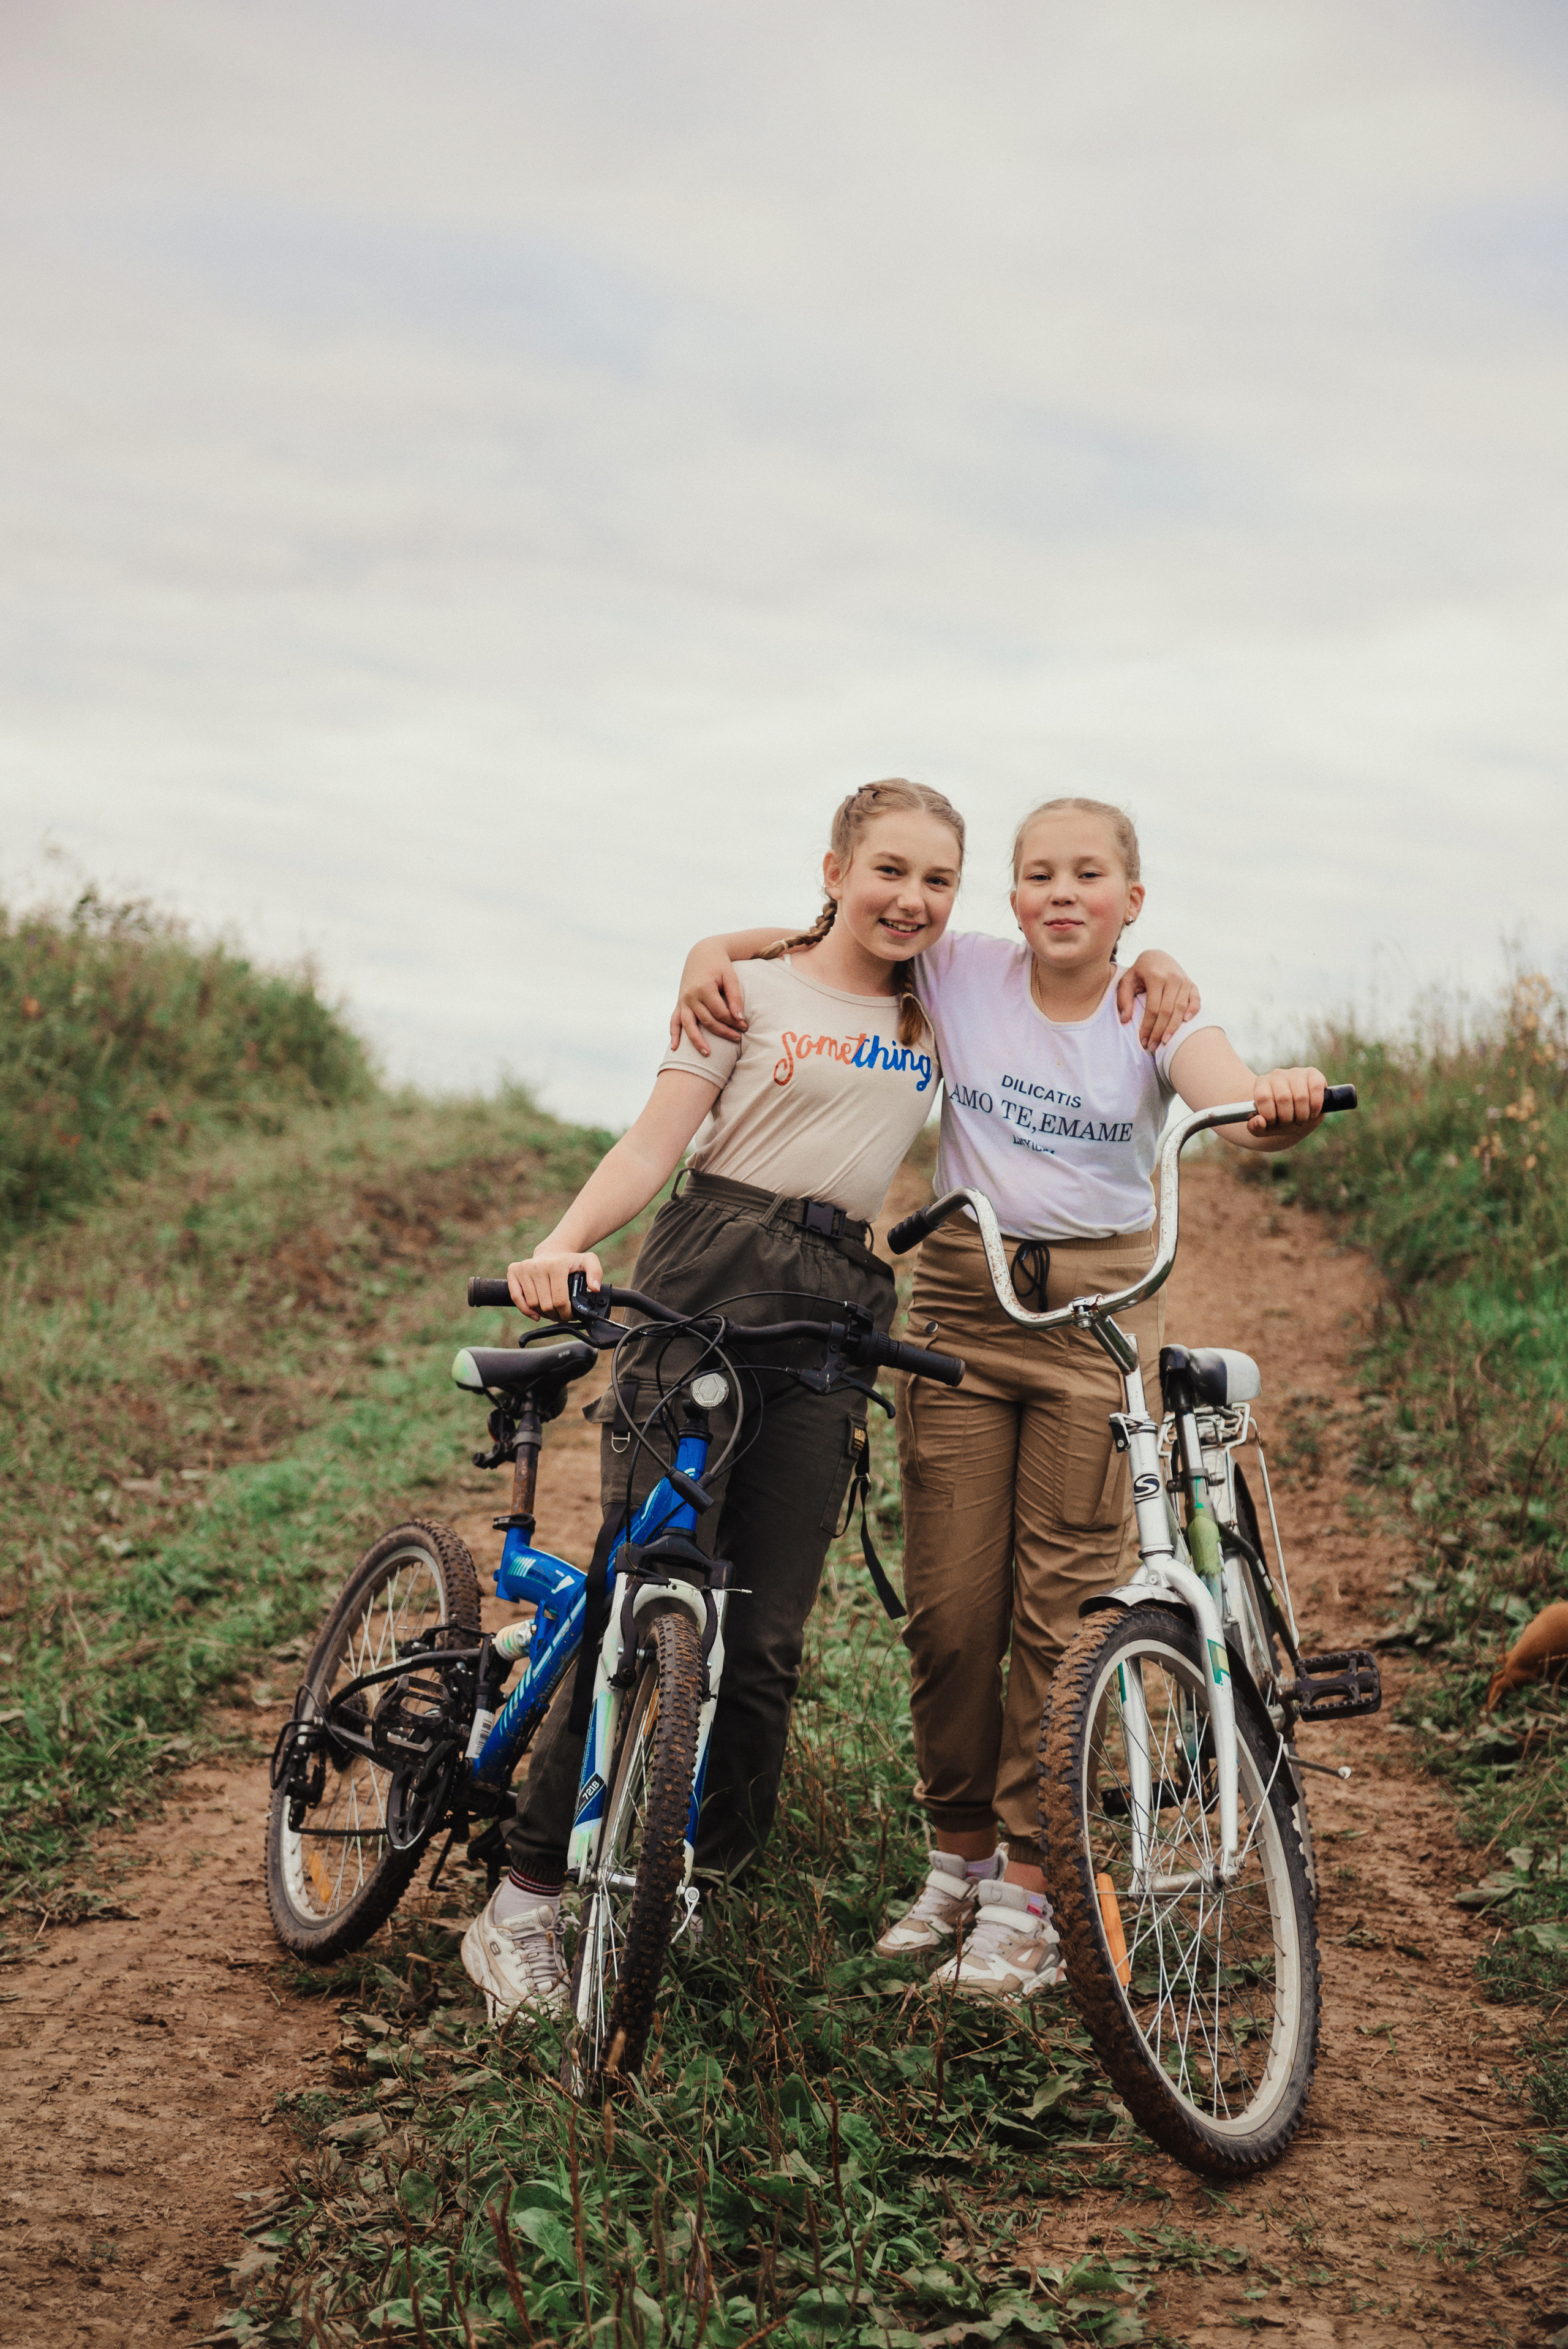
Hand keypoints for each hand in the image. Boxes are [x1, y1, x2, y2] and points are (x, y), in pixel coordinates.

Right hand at [508, 1244, 603, 1321]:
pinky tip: (535, 1314)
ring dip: (542, 1313)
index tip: (569, 1315)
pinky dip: (525, 1310)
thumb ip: (596, 1273)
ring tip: (551, 1311)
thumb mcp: (588, 1262)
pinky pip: (516, 1297)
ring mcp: (524, 1268)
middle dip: (555, 1315)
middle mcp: (538, 1265)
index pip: (560, 1300)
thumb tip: (594, 1288)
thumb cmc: (569, 1261)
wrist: (552, 1252)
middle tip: (560, 1314)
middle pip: (545, 1305)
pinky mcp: (514, 1271)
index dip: (566, 1313)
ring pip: (532, 1304)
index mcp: (556, 1265)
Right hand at [669, 941, 747, 1056]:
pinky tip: (676, 1048)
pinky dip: (674, 1034)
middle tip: (738, 1039)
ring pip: (688, 1025)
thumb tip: (740, 1018)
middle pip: (707, 1021)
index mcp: (704, 988)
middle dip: (723, 1032)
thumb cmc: (720, 965)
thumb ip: (735, 997)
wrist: (702, 953)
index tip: (745, 1026)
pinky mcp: (680, 1003)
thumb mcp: (730, 977)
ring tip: (707, 1054)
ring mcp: (683, 1000)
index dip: (733, 1021)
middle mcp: (691, 996)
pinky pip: (674, 1020)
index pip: (720, 1012)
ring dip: (697, 1040)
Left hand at [1116, 952, 1200, 1048]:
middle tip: (1153, 1046)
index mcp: (1155, 977)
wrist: (1158, 956)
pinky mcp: (1191, 984)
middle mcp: (1172, 978)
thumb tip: (1125, 1020)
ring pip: (1181, 1008)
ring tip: (1165, 1041)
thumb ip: (1124, 999)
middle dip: (1160, 1031)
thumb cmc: (1139, 972)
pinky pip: (1195, 999)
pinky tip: (1186, 1023)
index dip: (1148, 1027)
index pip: (1153, 1008)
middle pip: (1167, 1011)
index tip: (1143, 1041)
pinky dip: (1193, 1011)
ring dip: (1174, 1027)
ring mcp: (1184, 980)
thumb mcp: (1127, 980)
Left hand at [1248, 1066, 1325, 1138]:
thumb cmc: (1278, 1119)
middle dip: (1288, 1118)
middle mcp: (1277, 1075)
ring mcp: (1295, 1072)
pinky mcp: (1313, 1073)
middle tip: (1290, 1123)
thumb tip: (1259, 1122)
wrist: (1295, 1114)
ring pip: (1301, 1097)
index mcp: (1261, 1084)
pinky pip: (1316, 1088)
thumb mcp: (1264, 1127)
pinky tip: (1312, 1112)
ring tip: (1301, 1118)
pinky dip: (1316, 1106)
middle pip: (1284, 1098)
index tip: (1274, 1123)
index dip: (1270, 1115)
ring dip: (1302, 1115)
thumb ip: (1256, 1128)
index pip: (1264, 1097)